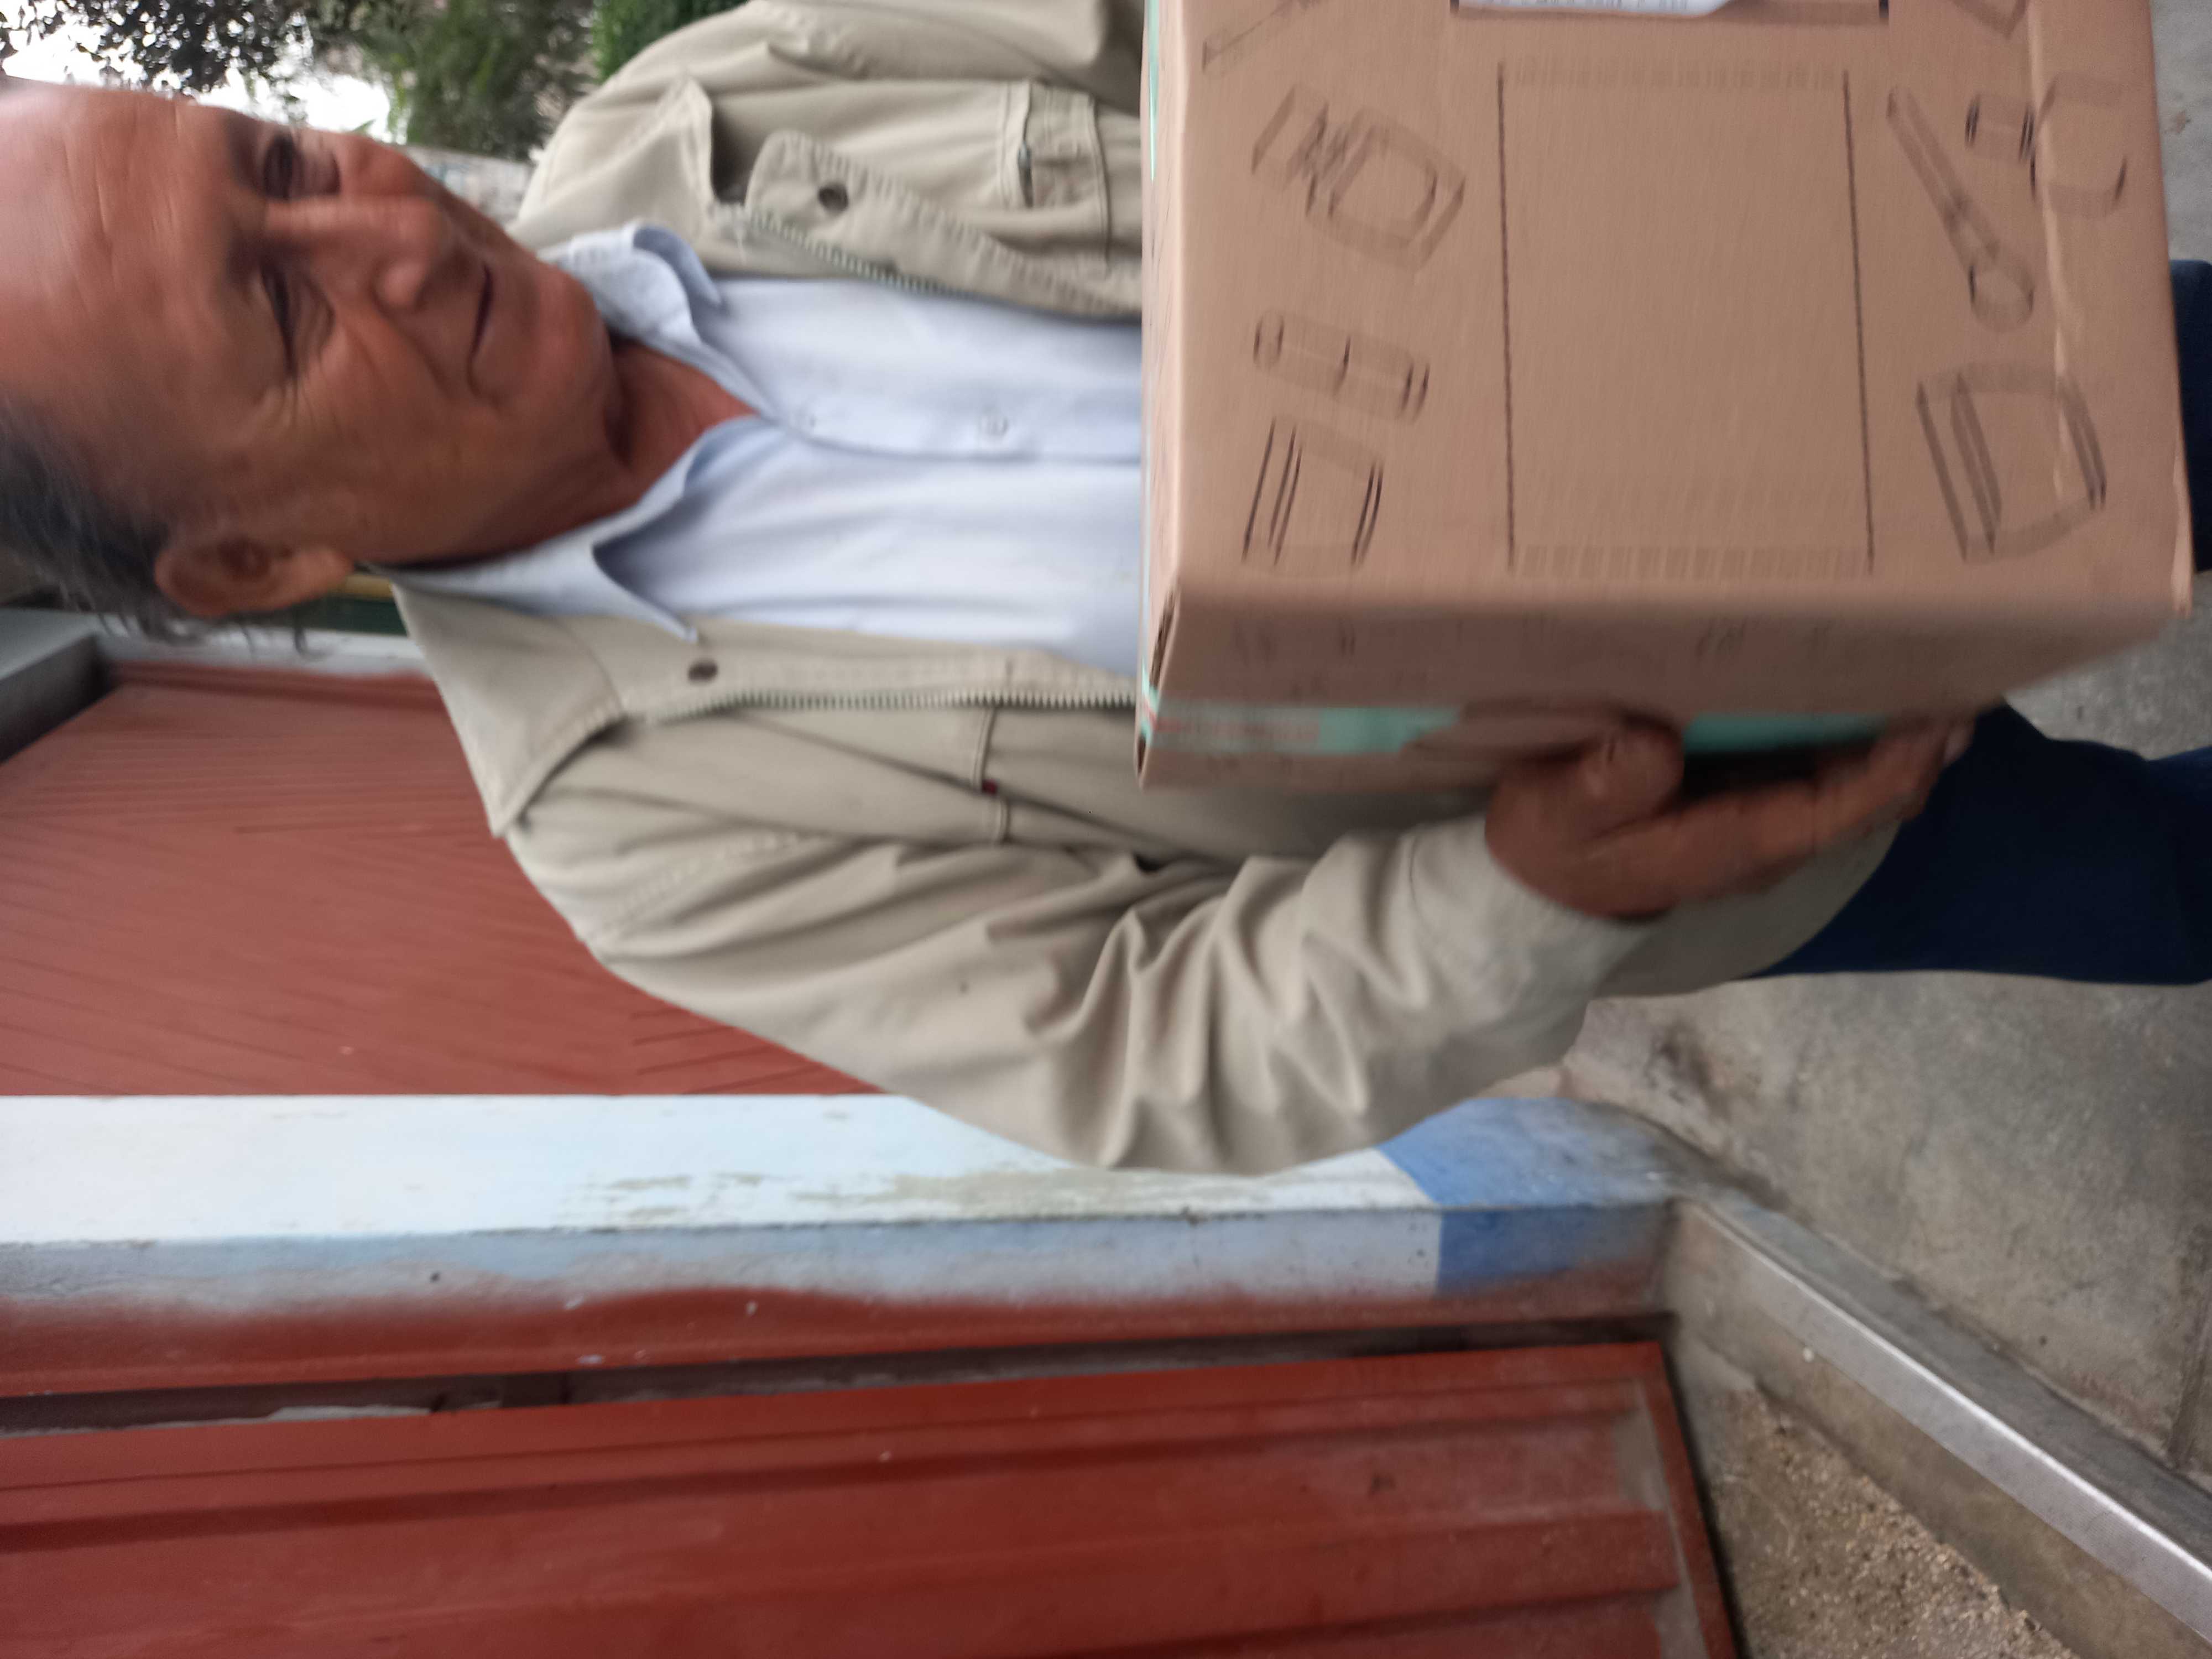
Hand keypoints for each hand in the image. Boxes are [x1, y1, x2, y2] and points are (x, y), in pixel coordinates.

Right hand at [1486, 720, 1970, 919]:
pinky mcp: (1752, 812)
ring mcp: (1765, 830)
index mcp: (1736, 842)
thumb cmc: (1550, 846)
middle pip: (1873, 800)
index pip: (1842, 808)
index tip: (1937, 712)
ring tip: (1944, 674)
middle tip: (1968, 672)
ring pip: (1860, 790)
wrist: (1537, 893)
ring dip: (1904, 742)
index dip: (1897, 765)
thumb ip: (1605, 783)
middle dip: (1923, 747)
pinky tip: (1881, 695)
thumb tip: (1658, 741)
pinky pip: (1833, 779)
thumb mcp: (1556, 813)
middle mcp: (1769, 843)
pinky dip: (1867, 741)